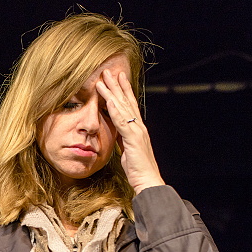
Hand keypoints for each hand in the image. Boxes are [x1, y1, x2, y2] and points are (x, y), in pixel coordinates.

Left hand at [95, 70, 164, 193]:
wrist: (148, 181)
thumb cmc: (138, 169)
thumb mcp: (128, 152)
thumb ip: (124, 141)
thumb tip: (117, 135)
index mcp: (137, 129)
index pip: (129, 105)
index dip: (124, 91)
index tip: (118, 78)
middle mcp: (139, 126)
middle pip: (126, 101)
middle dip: (117, 85)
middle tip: (109, 71)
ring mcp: (137, 131)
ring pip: (123, 107)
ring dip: (112, 92)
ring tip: (103, 79)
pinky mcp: (133, 138)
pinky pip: (122, 121)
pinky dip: (115, 109)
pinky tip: (108, 100)